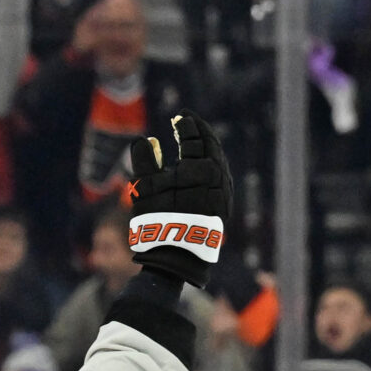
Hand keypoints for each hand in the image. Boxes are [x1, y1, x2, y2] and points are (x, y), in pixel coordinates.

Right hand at [126, 113, 231, 288]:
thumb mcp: (145, 189)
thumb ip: (145, 161)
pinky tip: (205, 163)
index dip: (185, 125)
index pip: (193, 138)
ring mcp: (223, 189)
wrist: (178, 254)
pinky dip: (213, 163)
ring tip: (197, 139)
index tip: (179, 117)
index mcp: (198, 167)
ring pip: (218, 159)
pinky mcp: (225, 202)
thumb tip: (145, 141)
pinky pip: (222, 174)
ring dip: (208, 146)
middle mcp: (216, 175)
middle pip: (210, 144)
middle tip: (190, 122)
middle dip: (200, 131)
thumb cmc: (158, 220)